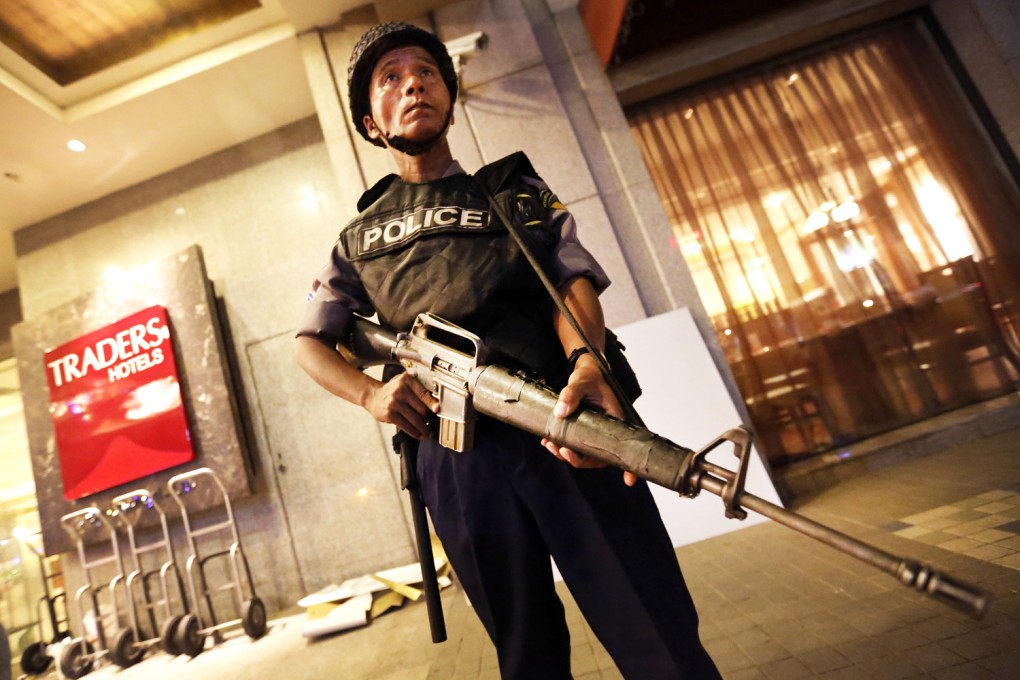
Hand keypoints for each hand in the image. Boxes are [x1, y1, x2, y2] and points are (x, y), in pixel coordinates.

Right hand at [364, 373, 439, 439]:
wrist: (374, 396)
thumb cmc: (394, 391)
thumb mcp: (405, 384)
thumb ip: (418, 390)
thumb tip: (435, 406)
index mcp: (407, 380)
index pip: (423, 393)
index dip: (432, 403)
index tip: (437, 410)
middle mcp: (400, 390)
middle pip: (421, 409)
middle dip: (429, 419)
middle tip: (433, 424)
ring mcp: (394, 403)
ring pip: (415, 419)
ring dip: (424, 429)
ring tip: (428, 433)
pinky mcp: (389, 414)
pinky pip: (406, 426)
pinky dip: (414, 432)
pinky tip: (419, 435)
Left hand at [541, 354, 636, 485]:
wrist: (585, 371)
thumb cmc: (589, 376)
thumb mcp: (580, 382)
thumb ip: (571, 394)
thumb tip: (560, 412)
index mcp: (616, 419)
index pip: (625, 446)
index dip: (628, 466)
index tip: (629, 481)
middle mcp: (608, 429)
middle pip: (600, 456)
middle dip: (579, 460)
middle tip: (562, 451)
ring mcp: (596, 432)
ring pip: (585, 453)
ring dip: (567, 454)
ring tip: (549, 444)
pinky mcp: (584, 431)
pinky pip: (576, 445)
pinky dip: (562, 446)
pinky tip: (548, 441)